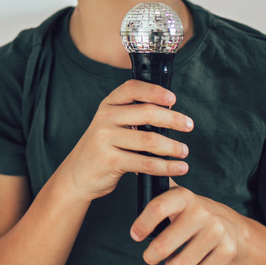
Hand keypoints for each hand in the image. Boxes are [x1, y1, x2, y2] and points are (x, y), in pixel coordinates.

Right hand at [60, 79, 192, 201]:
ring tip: (184, 151)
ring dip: (173, 146)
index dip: (155, 91)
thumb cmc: (101, 149)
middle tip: (189, 125)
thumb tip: (169, 112)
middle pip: (146, 113)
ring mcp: (105, 139)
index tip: (173, 99)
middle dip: (173, 119)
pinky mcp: (110, 161)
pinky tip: (178, 167)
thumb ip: (132, 116)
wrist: (76, 175)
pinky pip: (145, 163)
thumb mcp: (110, 125)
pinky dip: (166, 166)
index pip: (132, 89)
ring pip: (149, 140)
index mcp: (107, 106)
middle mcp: (104, 119)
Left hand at [131, 180, 241, 264]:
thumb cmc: (192, 212)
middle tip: (149, 257)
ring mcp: (217, 232)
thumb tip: (133, 167)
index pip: (157, 207)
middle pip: (163, 245)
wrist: (232, 226)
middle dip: (151, 256)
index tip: (135, 236)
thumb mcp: (177, 196)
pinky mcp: (227, 251)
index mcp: (184, 197)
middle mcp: (202, 213)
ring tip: (171, 260)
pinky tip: (190, 263)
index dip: (142, 224)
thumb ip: (157, 185)